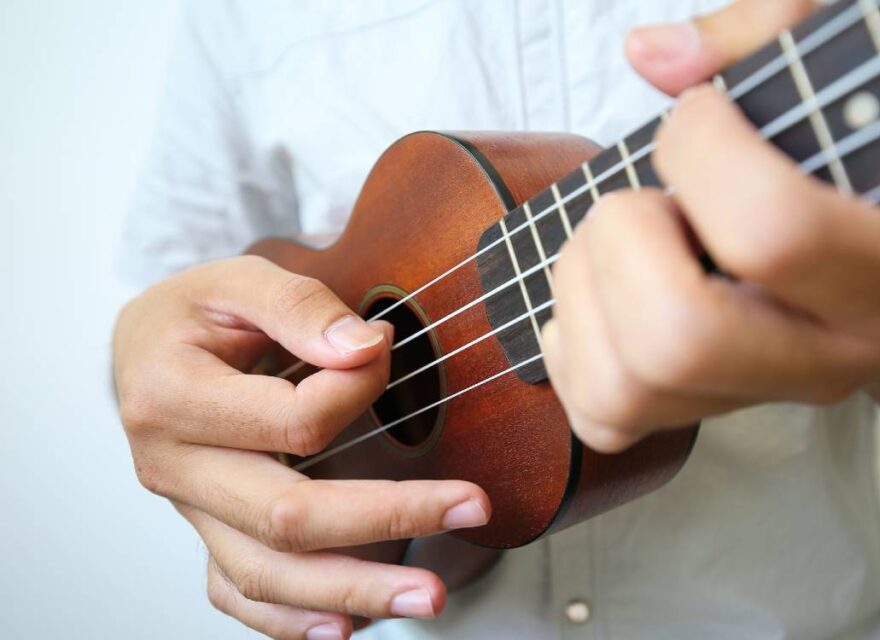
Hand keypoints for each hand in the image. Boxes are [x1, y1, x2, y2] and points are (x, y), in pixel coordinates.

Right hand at [114, 256, 490, 638]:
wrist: (141, 351)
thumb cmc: (194, 313)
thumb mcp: (239, 280)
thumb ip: (300, 306)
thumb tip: (365, 348)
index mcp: (172, 396)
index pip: (292, 421)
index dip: (355, 389)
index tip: (384, 351)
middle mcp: (173, 466)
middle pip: (286, 515)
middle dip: (386, 518)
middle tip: (469, 508)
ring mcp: (188, 511)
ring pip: (266, 572)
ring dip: (351, 591)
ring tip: (424, 599)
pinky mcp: (205, 532)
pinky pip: (238, 593)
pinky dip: (289, 620)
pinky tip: (344, 628)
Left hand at [541, 0, 879, 452]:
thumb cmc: (859, 164)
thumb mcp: (846, 77)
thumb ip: (763, 35)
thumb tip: (650, 56)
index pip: (771, 231)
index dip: (701, 151)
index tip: (702, 114)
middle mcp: (830, 364)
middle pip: (678, 335)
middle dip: (624, 235)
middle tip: (653, 196)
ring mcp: (755, 404)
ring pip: (623, 383)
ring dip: (583, 283)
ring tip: (627, 237)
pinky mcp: (688, 421)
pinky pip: (597, 414)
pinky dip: (570, 339)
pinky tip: (607, 288)